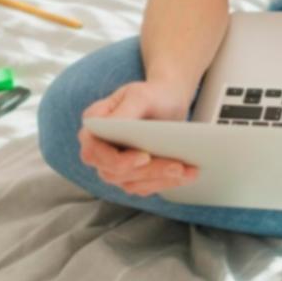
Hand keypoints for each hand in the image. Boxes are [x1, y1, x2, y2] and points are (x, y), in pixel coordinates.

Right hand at [78, 80, 199, 196]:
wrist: (168, 100)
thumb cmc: (152, 94)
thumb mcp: (140, 95)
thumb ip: (124, 112)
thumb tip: (110, 127)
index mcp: (95, 126)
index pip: (93, 152)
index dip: (115, 160)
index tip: (144, 157)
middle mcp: (101, 149)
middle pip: (114, 172)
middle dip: (148, 171)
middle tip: (177, 166)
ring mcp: (114, 165)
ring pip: (130, 183)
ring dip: (160, 179)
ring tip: (188, 171)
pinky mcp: (132, 175)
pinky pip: (145, 186)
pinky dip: (166, 182)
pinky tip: (186, 174)